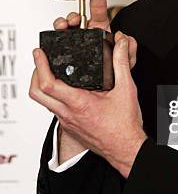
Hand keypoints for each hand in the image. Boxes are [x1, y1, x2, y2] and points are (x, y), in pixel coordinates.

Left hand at [30, 8, 144, 177]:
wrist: (125, 149)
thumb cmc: (125, 126)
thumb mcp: (126, 89)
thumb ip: (121, 63)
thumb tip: (120, 45)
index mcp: (80, 104)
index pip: (48, 84)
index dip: (40, 65)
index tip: (40, 53)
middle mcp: (69, 114)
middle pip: (36, 93)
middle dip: (34, 73)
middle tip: (40, 60)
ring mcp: (67, 122)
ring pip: (43, 102)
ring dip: (42, 85)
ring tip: (51, 71)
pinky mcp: (69, 127)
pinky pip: (53, 109)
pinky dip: (53, 96)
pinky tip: (65, 89)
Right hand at [53, 0, 135, 68]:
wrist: (106, 92)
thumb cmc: (116, 75)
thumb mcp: (127, 63)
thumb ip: (129, 51)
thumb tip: (124, 38)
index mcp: (101, 34)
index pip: (99, 15)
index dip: (97, 4)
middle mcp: (87, 38)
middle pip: (76, 20)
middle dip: (72, 16)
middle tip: (73, 19)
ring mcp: (75, 46)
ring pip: (64, 31)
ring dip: (62, 25)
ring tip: (63, 26)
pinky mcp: (66, 56)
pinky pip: (58, 46)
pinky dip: (55, 40)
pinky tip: (56, 40)